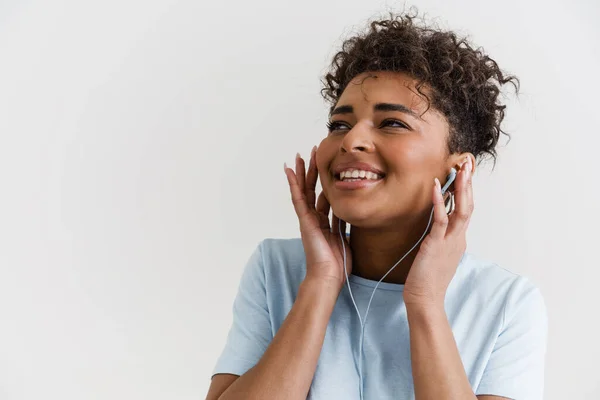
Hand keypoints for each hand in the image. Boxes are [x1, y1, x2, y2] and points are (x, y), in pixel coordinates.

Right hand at [284, 146, 351, 290]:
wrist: (329, 276)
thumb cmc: (338, 263)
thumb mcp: (347, 237)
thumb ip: (346, 223)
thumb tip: (354, 213)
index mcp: (325, 222)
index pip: (324, 197)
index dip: (326, 182)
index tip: (328, 168)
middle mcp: (314, 218)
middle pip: (312, 189)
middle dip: (313, 171)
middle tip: (314, 153)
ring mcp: (307, 218)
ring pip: (304, 189)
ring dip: (302, 171)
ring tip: (300, 155)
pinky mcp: (304, 219)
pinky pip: (298, 197)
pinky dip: (293, 183)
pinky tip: (289, 170)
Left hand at [404, 156, 473, 308]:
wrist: (424, 298)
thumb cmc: (426, 277)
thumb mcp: (437, 252)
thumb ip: (439, 236)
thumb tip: (437, 221)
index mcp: (458, 239)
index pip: (465, 209)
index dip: (466, 190)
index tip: (465, 172)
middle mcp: (458, 238)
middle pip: (469, 205)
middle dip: (469, 183)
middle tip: (468, 163)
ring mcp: (449, 241)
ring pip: (462, 210)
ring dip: (462, 188)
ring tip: (460, 169)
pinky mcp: (436, 244)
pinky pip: (440, 220)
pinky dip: (439, 202)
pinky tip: (435, 188)